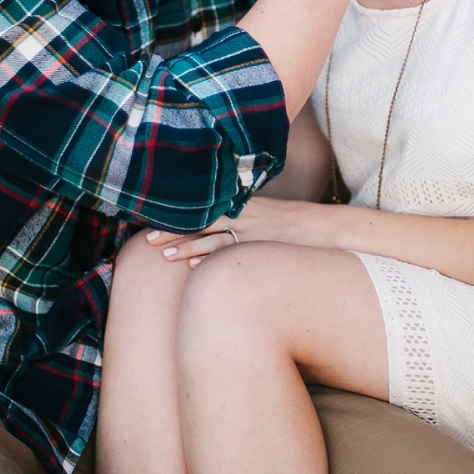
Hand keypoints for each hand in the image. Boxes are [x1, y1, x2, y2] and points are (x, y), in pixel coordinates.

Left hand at [144, 197, 311, 267]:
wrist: (326, 227)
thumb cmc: (293, 226)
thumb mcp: (265, 217)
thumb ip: (242, 220)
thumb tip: (220, 232)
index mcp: (242, 204)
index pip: (204, 209)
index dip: (179, 216)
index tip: (154, 221)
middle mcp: (243, 213)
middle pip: (202, 220)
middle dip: (174, 229)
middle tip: (148, 240)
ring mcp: (252, 229)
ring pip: (214, 236)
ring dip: (189, 246)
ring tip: (165, 256)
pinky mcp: (261, 245)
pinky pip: (233, 252)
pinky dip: (213, 259)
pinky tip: (195, 269)